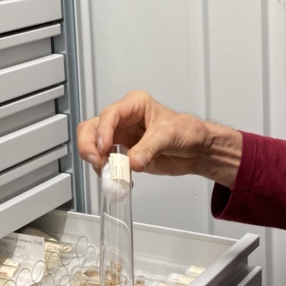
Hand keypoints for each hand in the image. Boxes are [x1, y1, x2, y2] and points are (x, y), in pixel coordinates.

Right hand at [76, 90, 241, 186]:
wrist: (196, 150)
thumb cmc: (187, 131)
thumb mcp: (169, 135)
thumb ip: (149, 148)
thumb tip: (131, 161)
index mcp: (134, 105)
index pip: (110, 114)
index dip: (103, 130)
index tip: (104, 147)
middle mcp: (123, 120)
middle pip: (91, 128)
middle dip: (89, 146)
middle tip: (98, 161)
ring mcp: (120, 138)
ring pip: (93, 147)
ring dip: (98, 163)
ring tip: (113, 174)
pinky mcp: (122, 155)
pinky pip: (106, 164)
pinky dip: (109, 174)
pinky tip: (122, 180)